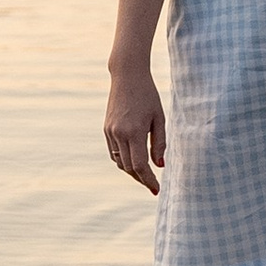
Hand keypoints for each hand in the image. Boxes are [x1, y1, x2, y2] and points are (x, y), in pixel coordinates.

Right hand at [105, 67, 165, 190]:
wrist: (127, 76)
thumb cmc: (148, 95)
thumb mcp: (159, 118)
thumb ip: (159, 143)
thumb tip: (159, 166)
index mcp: (135, 132)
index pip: (140, 165)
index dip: (148, 180)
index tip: (156, 189)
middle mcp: (119, 134)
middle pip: (129, 167)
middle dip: (141, 179)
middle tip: (153, 184)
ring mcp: (110, 131)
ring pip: (119, 162)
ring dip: (132, 171)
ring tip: (145, 174)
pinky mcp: (106, 129)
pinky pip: (114, 152)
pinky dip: (123, 160)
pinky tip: (134, 160)